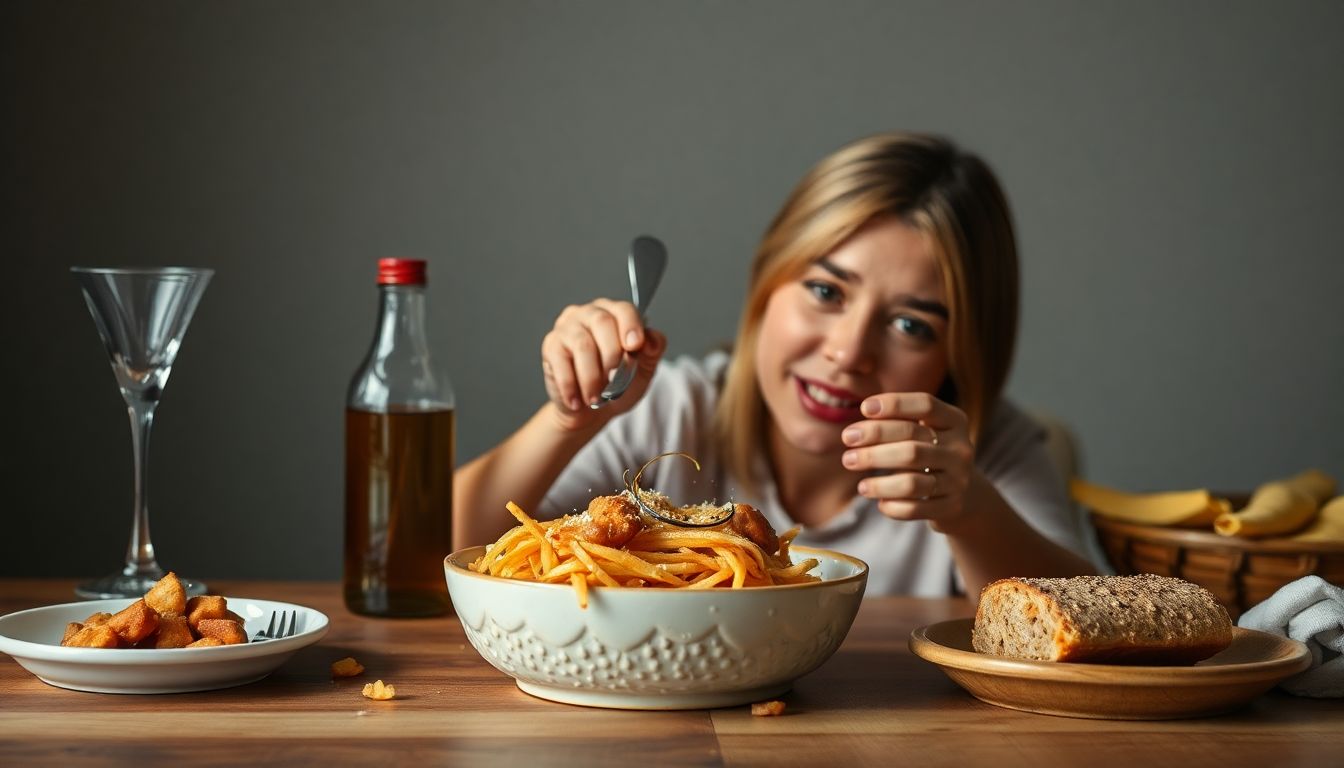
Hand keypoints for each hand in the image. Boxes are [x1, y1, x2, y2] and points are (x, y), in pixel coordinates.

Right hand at [540, 298, 666, 429]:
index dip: (631, 326)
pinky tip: (578, 401)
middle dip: (612, 355)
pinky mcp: (551, 346)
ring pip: (582, 344)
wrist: (591, 410)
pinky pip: (561, 362)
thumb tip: (651, 340)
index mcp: (614, 313)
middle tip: (614, 379)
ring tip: (596, 398)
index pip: (624, 310)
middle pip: (602, 322)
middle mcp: (588, 314)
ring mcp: (567, 328)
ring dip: (592, 377)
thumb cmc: (618, 384)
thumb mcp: (643, 369)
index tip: (635, 347)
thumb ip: (653, 351)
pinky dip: (571, 386)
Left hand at [840, 392, 974, 532]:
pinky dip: (893, 507)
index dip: (895, 405)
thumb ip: (898, 421)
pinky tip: (879, 503)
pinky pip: (916, 509)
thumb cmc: (929, 452)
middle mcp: (961, 449)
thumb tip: (860, 424)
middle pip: (912, 445)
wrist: (966, 493)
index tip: (864, 408)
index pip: (926, 406)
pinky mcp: (951, 506)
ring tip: (859, 484)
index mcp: (955, 422)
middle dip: (875, 442)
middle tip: (847, 441)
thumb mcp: (923, 430)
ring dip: (879, 483)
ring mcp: (958, 480)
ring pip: (912, 483)